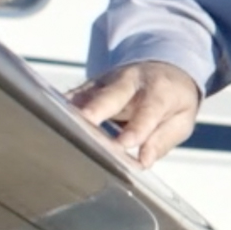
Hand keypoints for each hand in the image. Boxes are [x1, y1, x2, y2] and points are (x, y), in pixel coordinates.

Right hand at [66, 60, 202, 167]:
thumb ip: (162, 140)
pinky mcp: (90, 86)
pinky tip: (48, 118)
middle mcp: (131, 82)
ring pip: (88, 95)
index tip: (125, 143)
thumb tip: (143, 161)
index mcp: (159, 91)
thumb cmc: (174, 99)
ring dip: (74, 111)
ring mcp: (108, 82)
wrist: (165, 67)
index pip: (148, 110)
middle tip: (85, 121)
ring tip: (59, 127)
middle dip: (97, 108)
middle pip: (112, 95)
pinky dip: (62, 107)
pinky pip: (75, 96)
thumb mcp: (182, 120)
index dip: (136, 127)